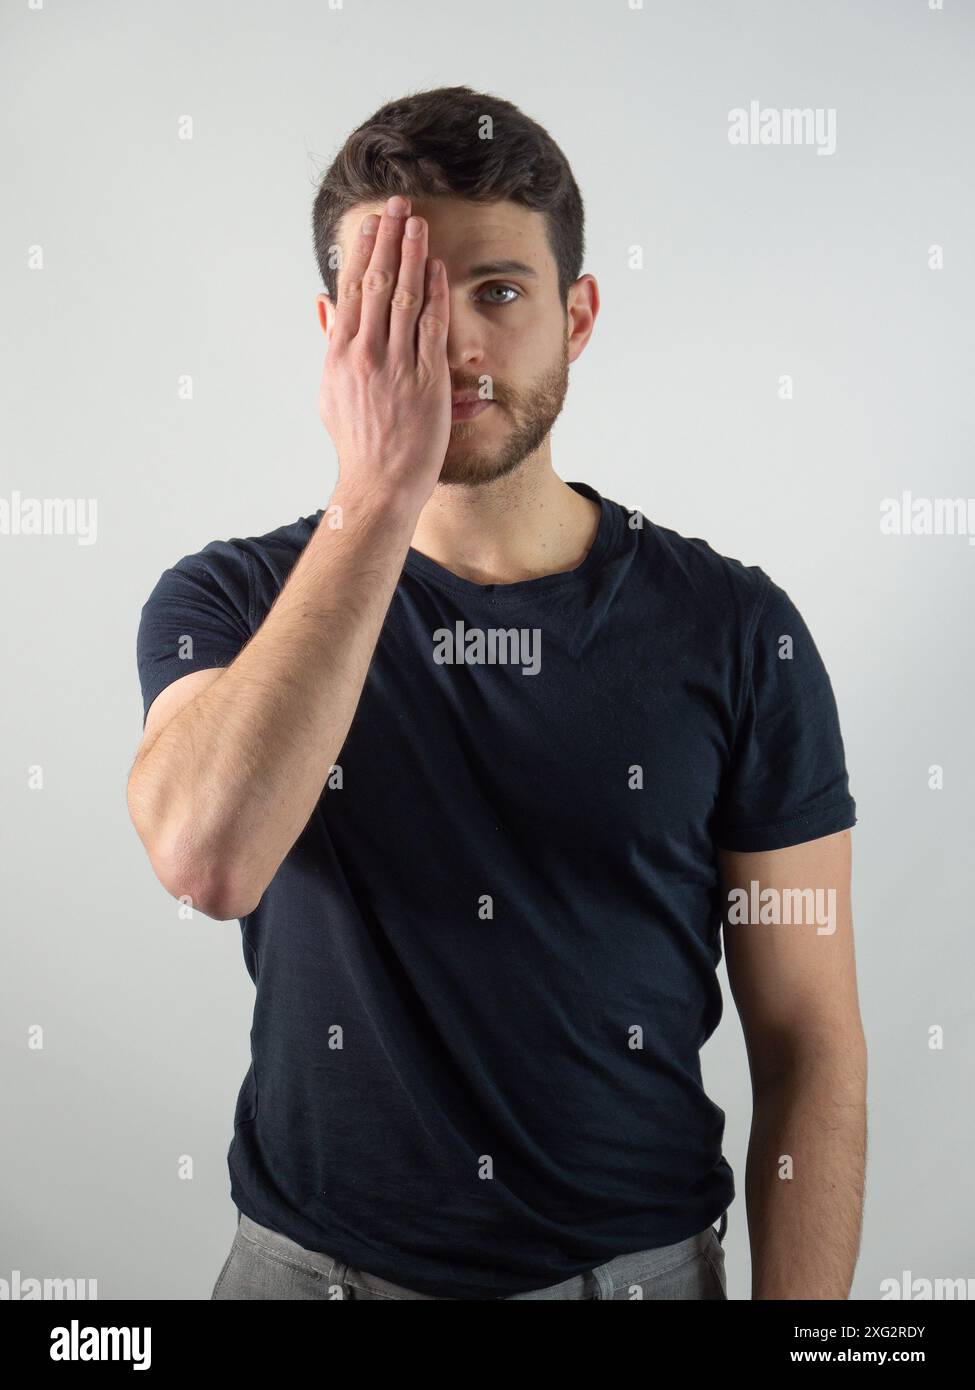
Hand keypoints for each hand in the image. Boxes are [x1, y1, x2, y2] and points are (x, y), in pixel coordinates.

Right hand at [318, 194, 450, 514]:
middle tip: (398, 203)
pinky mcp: (426, 380)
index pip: (350, 289)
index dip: (362, 250)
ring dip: (412, 254)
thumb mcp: (331, 390)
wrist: (380, 483)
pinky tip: (438, 267)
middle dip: (388, 238)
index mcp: (340, 354)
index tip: (372, 221)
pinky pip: (430, 326)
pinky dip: (434, 293)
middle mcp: (365, 354)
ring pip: (403, 296)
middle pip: (375, 282)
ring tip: (418, 222)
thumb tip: (323, 303)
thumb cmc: (358, 441)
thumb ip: (330, 342)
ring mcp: (396, 366)